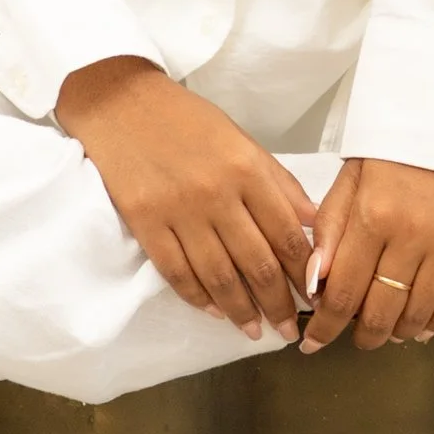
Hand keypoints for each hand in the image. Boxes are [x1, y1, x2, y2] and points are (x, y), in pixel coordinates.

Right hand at [53, 59, 316, 338]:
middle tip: (288, 329)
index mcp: (247, 170)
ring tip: (254, 331)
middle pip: (257, 264)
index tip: (313, 297)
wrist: (120, 103)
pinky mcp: (145, 223)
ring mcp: (178, 212)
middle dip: (278, 304)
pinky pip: (176, 272)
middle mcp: (217, 194)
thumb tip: (312, 223)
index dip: (303, 273)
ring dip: (240, 311)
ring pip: (218, 276)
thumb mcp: (242, 140)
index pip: (286, 235)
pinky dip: (197, 297)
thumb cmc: (187, 120)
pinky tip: (213, 311)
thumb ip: (278, 183)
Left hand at [299, 156, 433, 351]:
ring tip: (384, 334)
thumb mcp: (353, 177)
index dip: (325, 326)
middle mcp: (409, 236)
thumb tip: (314, 281)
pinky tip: (421, 328)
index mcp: (372, 216)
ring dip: (396, 332)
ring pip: (418, 312)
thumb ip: (330, 228)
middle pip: (380, 311)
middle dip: (361, 336)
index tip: (314, 342)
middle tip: (352, 340)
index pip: (341, 292)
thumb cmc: (397, 148)